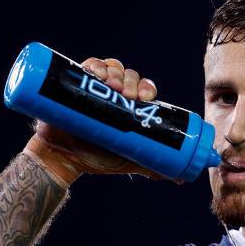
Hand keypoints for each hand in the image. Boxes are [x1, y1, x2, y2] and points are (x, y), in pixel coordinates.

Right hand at [23, 57, 176, 186]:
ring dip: (115, 71)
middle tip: (126, 93)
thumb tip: (180, 181)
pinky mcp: (76, 82)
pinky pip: (88, 65)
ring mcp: (95, 87)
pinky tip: (96, 71)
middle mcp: (114, 94)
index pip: (144, 89)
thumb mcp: (129, 160)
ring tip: (111, 84)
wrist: (64, 160)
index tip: (145, 97)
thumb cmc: (97, 159)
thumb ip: (152, 166)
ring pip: (112, 68)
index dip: (146, 89)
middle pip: (129, 76)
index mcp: (129, 107)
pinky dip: (95, 64)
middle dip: (131, 81)